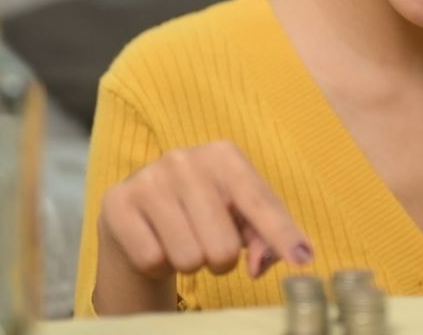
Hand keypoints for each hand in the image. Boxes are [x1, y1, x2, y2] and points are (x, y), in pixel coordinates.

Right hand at [94, 141, 312, 312]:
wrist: (138, 211)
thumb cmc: (204, 212)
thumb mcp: (240, 217)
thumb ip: (264, 239)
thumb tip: (260, 266)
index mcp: (225, 156)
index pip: (260, 204)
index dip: (283, 236)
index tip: (304, 261)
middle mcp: (186, 159)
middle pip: (223, 247)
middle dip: (220, 260)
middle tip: (209, 247)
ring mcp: (149, 179)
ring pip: (188, 259)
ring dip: (189, 264)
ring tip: (181, 242)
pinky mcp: (118, 203)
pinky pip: (152, 259)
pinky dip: (158, 263)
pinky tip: (155, 241)